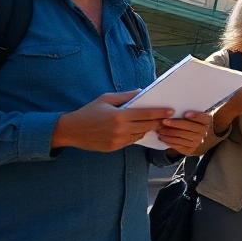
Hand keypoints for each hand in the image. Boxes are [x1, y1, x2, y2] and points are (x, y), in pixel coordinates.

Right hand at [51, 91, 171, 152]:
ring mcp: (117, 140)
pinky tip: (138, 130)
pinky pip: (131, 141)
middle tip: (167, 118)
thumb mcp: (106, 99)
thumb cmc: (89, 111)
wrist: (71, 130)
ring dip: (147, 129)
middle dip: (158, 122)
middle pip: (147, 126)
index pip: (146, 114)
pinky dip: (136, 135)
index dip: (160, 113)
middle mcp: (120, 129)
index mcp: (119, 115)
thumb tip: (141, 92)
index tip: (170, 111)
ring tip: (154, 124)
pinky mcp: (114, 148)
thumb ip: (125, 96)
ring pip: (140, 134)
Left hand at [156, 111, 212, 155]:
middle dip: (174, 124)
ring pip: (181, 136)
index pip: (201, 118)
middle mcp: (203, 132)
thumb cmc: (191, 122)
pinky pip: (178, 145)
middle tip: (163, 122)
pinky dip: (169, 141)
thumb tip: (174, 110)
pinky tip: (163, 138)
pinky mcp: (190, 149)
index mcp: (206, 121)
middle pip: (188, 127)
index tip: (185, 114)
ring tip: (160, 130)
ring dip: (169, 133)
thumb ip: (189, 112)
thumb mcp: (193, 116)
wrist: (195, 136)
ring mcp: (197, 142)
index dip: (195, 116)